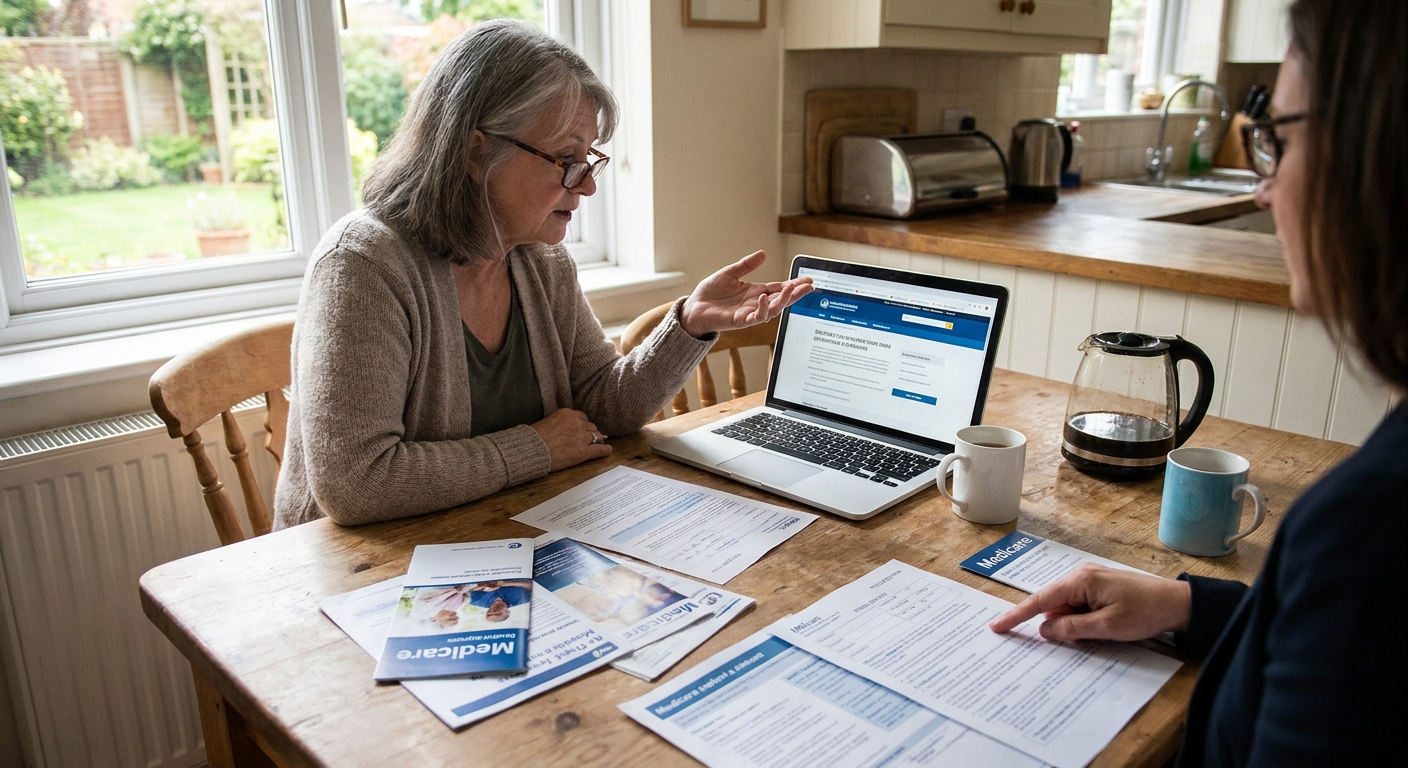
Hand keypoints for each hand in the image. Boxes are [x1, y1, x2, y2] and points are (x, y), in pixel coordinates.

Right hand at [530, 408, 611, 471]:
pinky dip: (605, 450)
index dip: (584, 424)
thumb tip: (563, 428)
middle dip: (591, 432)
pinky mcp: (582, 452)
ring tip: (600, 443)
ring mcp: (581, 438)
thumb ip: (559, 422)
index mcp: (567, 413)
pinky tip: (608, 450)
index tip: (584, 428)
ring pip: (596, 436)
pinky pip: (599, 450)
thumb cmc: (533, 438)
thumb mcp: (547, 422)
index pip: (582, 417)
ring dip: (598, 439)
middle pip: (591, 426)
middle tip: (593, 437)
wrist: (531, 451)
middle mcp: (576, 423)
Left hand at [680, 250, 813, 337]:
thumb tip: (763, 254)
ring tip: (793, 289)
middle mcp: (755, 303)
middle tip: (810, 286)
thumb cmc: (710, 293)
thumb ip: (746, 265)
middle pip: (781, 299)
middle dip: (796, 293)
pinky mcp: (740, 321)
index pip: (779, 288)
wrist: (694, 308)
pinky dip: (762, 308)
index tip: (807, 279)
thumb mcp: (730, 273)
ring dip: (784, 300)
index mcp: (755, 292)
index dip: (793, 284)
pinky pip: (756, 316)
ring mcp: (749, 312)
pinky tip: (764, 297)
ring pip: (773, 309)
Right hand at [988, 563, 1191, 642]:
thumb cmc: (1145, 612)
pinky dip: (1081, 620)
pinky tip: (1097, 629)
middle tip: (1083, 636)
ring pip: (1066, 607)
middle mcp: (1080, 575)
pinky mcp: (1099, 588)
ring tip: (1100, 633)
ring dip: (1072, 625)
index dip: (1016, 616)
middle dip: (1056, 625)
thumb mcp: (1107, 627)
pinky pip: (1078, 605)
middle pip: (1052, 604)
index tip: (997, 626)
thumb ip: (1072, 629)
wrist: (1178, 603)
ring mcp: (1090, 580)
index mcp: (1080, 581)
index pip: (1039, 601)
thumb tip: (1045, 630)